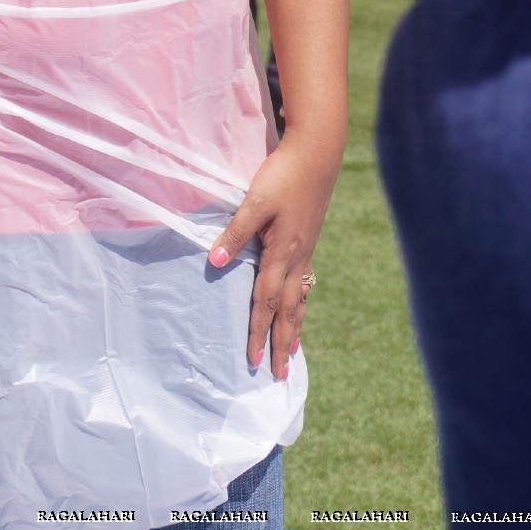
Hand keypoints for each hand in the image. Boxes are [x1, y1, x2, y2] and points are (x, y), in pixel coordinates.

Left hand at [208, 134, 340, 379]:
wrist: (316, 154)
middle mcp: (297, 258)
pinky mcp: (308, 240)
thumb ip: (235, 232)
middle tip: (280, 374)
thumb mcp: (255, 202)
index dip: (258, 331)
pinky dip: (301, 302)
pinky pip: (305, 282)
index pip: (266, 302)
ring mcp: (306, 250)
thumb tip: (214, 261)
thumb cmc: (283, 176)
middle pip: (289, 310)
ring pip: (300, 298)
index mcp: (282, 253)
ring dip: (294, 326)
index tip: (252, 361)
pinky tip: (300, 303)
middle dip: (282, 343)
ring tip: (292, 350)